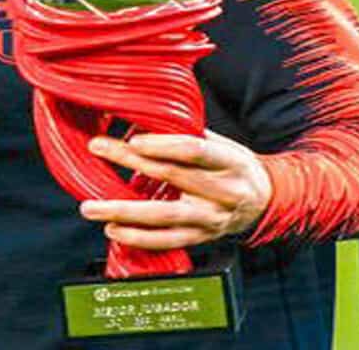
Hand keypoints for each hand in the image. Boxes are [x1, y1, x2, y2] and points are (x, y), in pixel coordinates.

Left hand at [77, 130, 270, 249]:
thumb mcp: (219, 143)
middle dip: (130, 160)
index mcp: (230, 162)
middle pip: (171, 176)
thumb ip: (184, 133)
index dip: (162, 144)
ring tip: (92, 207)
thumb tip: (137, 118)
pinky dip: (137, 237)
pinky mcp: (202, 238)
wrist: (266, 201)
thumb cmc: (232, 166)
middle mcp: (223, 192)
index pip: (194, 150)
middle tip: (97, 148)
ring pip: (164, 216)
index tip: (132, 138)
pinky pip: (167, 241)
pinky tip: (113, 229)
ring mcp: (212, 219)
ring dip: (123, 211)